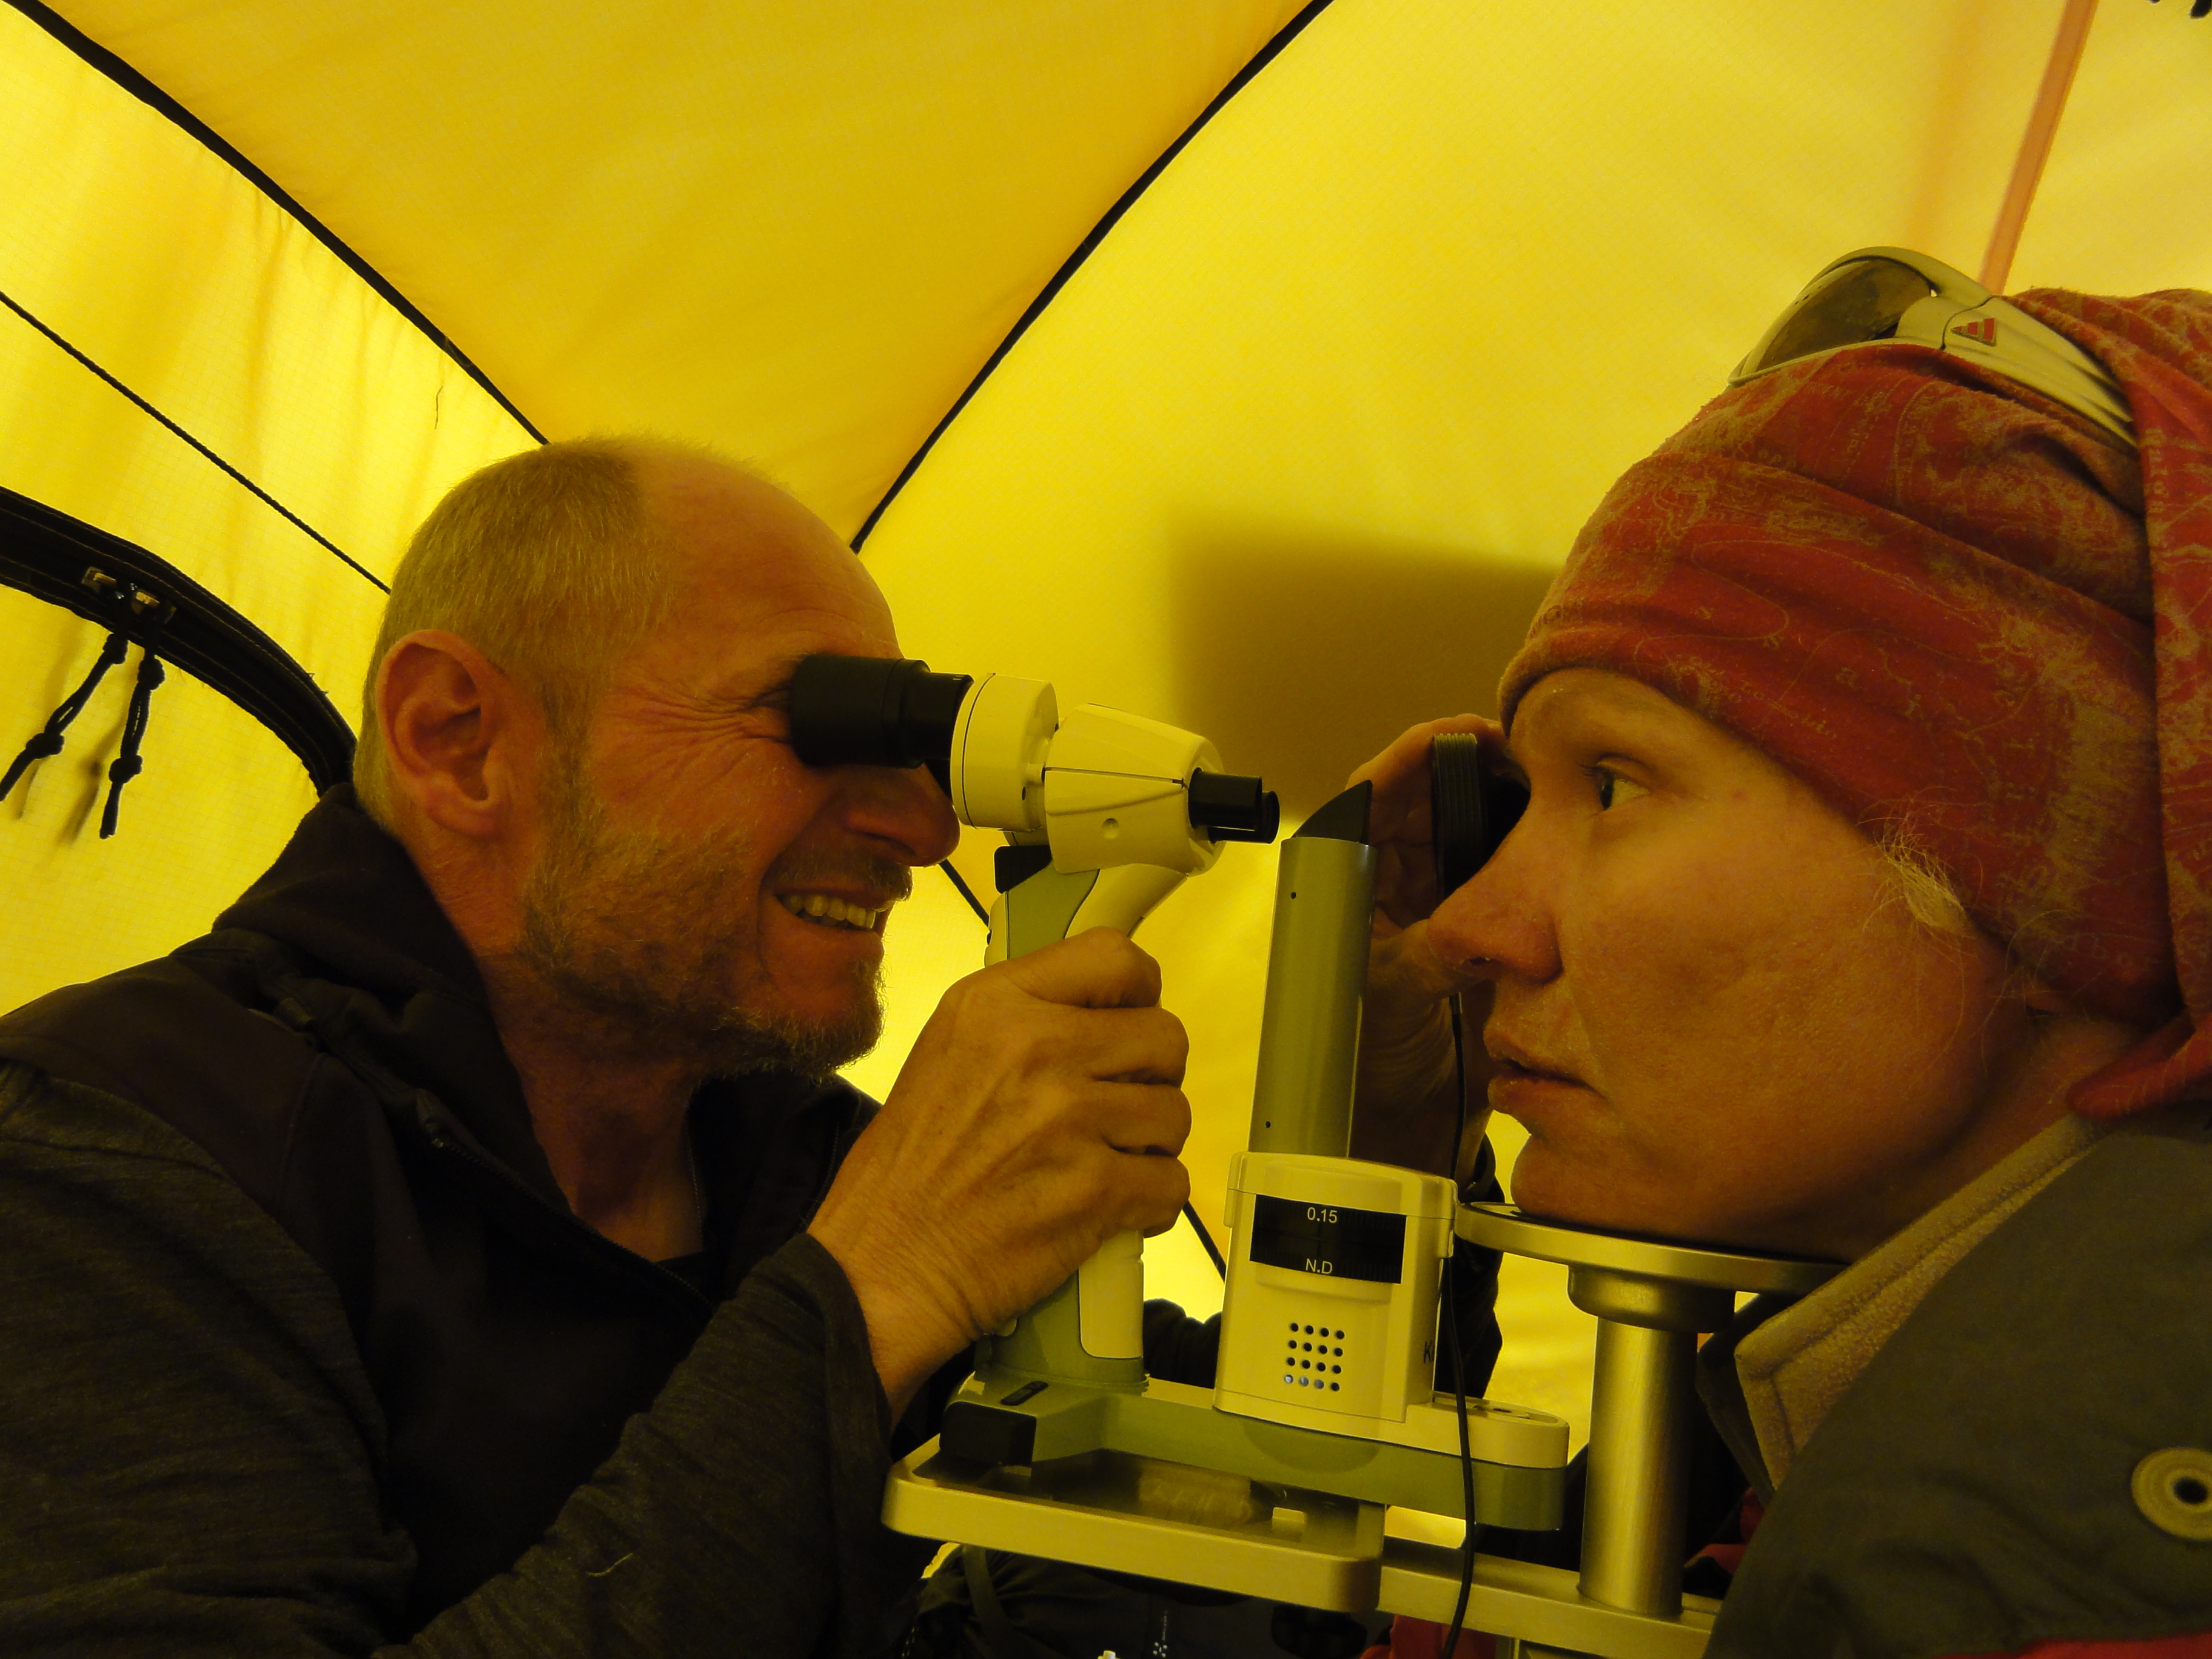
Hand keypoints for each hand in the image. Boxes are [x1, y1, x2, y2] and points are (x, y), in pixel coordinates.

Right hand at [807, 929, 1190, 1409]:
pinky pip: (1171, 1183)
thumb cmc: (908, 1173)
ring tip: (1103, 1162)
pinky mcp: (1095, 1190)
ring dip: (1150, 1145)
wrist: (881, 1266)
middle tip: (1114, 1108)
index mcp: (995, 1005)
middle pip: (1164, 1037)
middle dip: (1149, 1078)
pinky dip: (1149, 1203)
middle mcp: (1036, 1049)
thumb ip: (1021, 1021)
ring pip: (1174, 1113)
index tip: (1128, 1023)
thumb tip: (1102, 1012)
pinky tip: (1110, 1208)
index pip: (1116, 959)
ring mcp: (1069, 1119)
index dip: (1138, 995)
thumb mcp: (945, 1052)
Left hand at [1345, 716, 1502, 1176]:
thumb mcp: (1392, 997)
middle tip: (1523, 754)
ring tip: (1544, 788)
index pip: (1370, 794)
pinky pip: (1496, 871)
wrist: (1396, 1119)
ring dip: (1501, 808)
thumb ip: (1434, 953)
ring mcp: (1427, 898)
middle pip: (1427, 800)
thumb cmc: (1364, 1058)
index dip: (1413, 755)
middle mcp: (1384, 882)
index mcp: (1344, 883)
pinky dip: (1522, 855)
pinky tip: (1552, 843)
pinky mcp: (1468, 923)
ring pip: (1466, 830)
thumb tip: (1477, 922)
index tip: (1463, 733)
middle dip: (1470, 771)